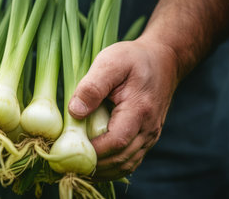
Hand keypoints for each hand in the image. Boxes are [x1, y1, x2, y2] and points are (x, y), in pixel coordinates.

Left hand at [68, 39, 178, 179]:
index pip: (116, 142)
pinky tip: (93, 166)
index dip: (93, 151)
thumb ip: (92, 86)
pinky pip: (130, 161)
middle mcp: (148, 129)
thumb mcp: (110, 62)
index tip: (69, 150)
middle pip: (121, 160)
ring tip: (76, 168)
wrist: (163, 60)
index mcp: (139, 110)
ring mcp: (149, 136)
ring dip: (102, 171)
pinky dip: (111, 168)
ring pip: (126, 165)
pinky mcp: (146, 138)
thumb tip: (74, 112)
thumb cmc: (133, 58)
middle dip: (93, 166)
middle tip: (65, 165)